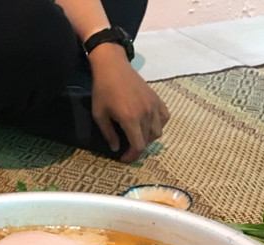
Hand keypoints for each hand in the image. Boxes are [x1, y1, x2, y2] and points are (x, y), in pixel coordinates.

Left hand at [88, 43, 168, 162]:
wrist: (112, 66)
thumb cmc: (102, 90)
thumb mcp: (99, 115)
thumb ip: (109, 134)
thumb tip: (117, 148)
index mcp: (130, 118)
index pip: (138, 146)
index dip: (132, 156)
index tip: (124, 158)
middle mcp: (145, 113)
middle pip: (148, 140)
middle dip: (137, 148)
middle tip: (127, 147)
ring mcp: (153, 105)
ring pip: (158, 131)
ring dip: (148, 138)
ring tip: (137, 136)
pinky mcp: (157, 98)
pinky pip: (165, 117)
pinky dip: (159, 124)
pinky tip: (149, 124)